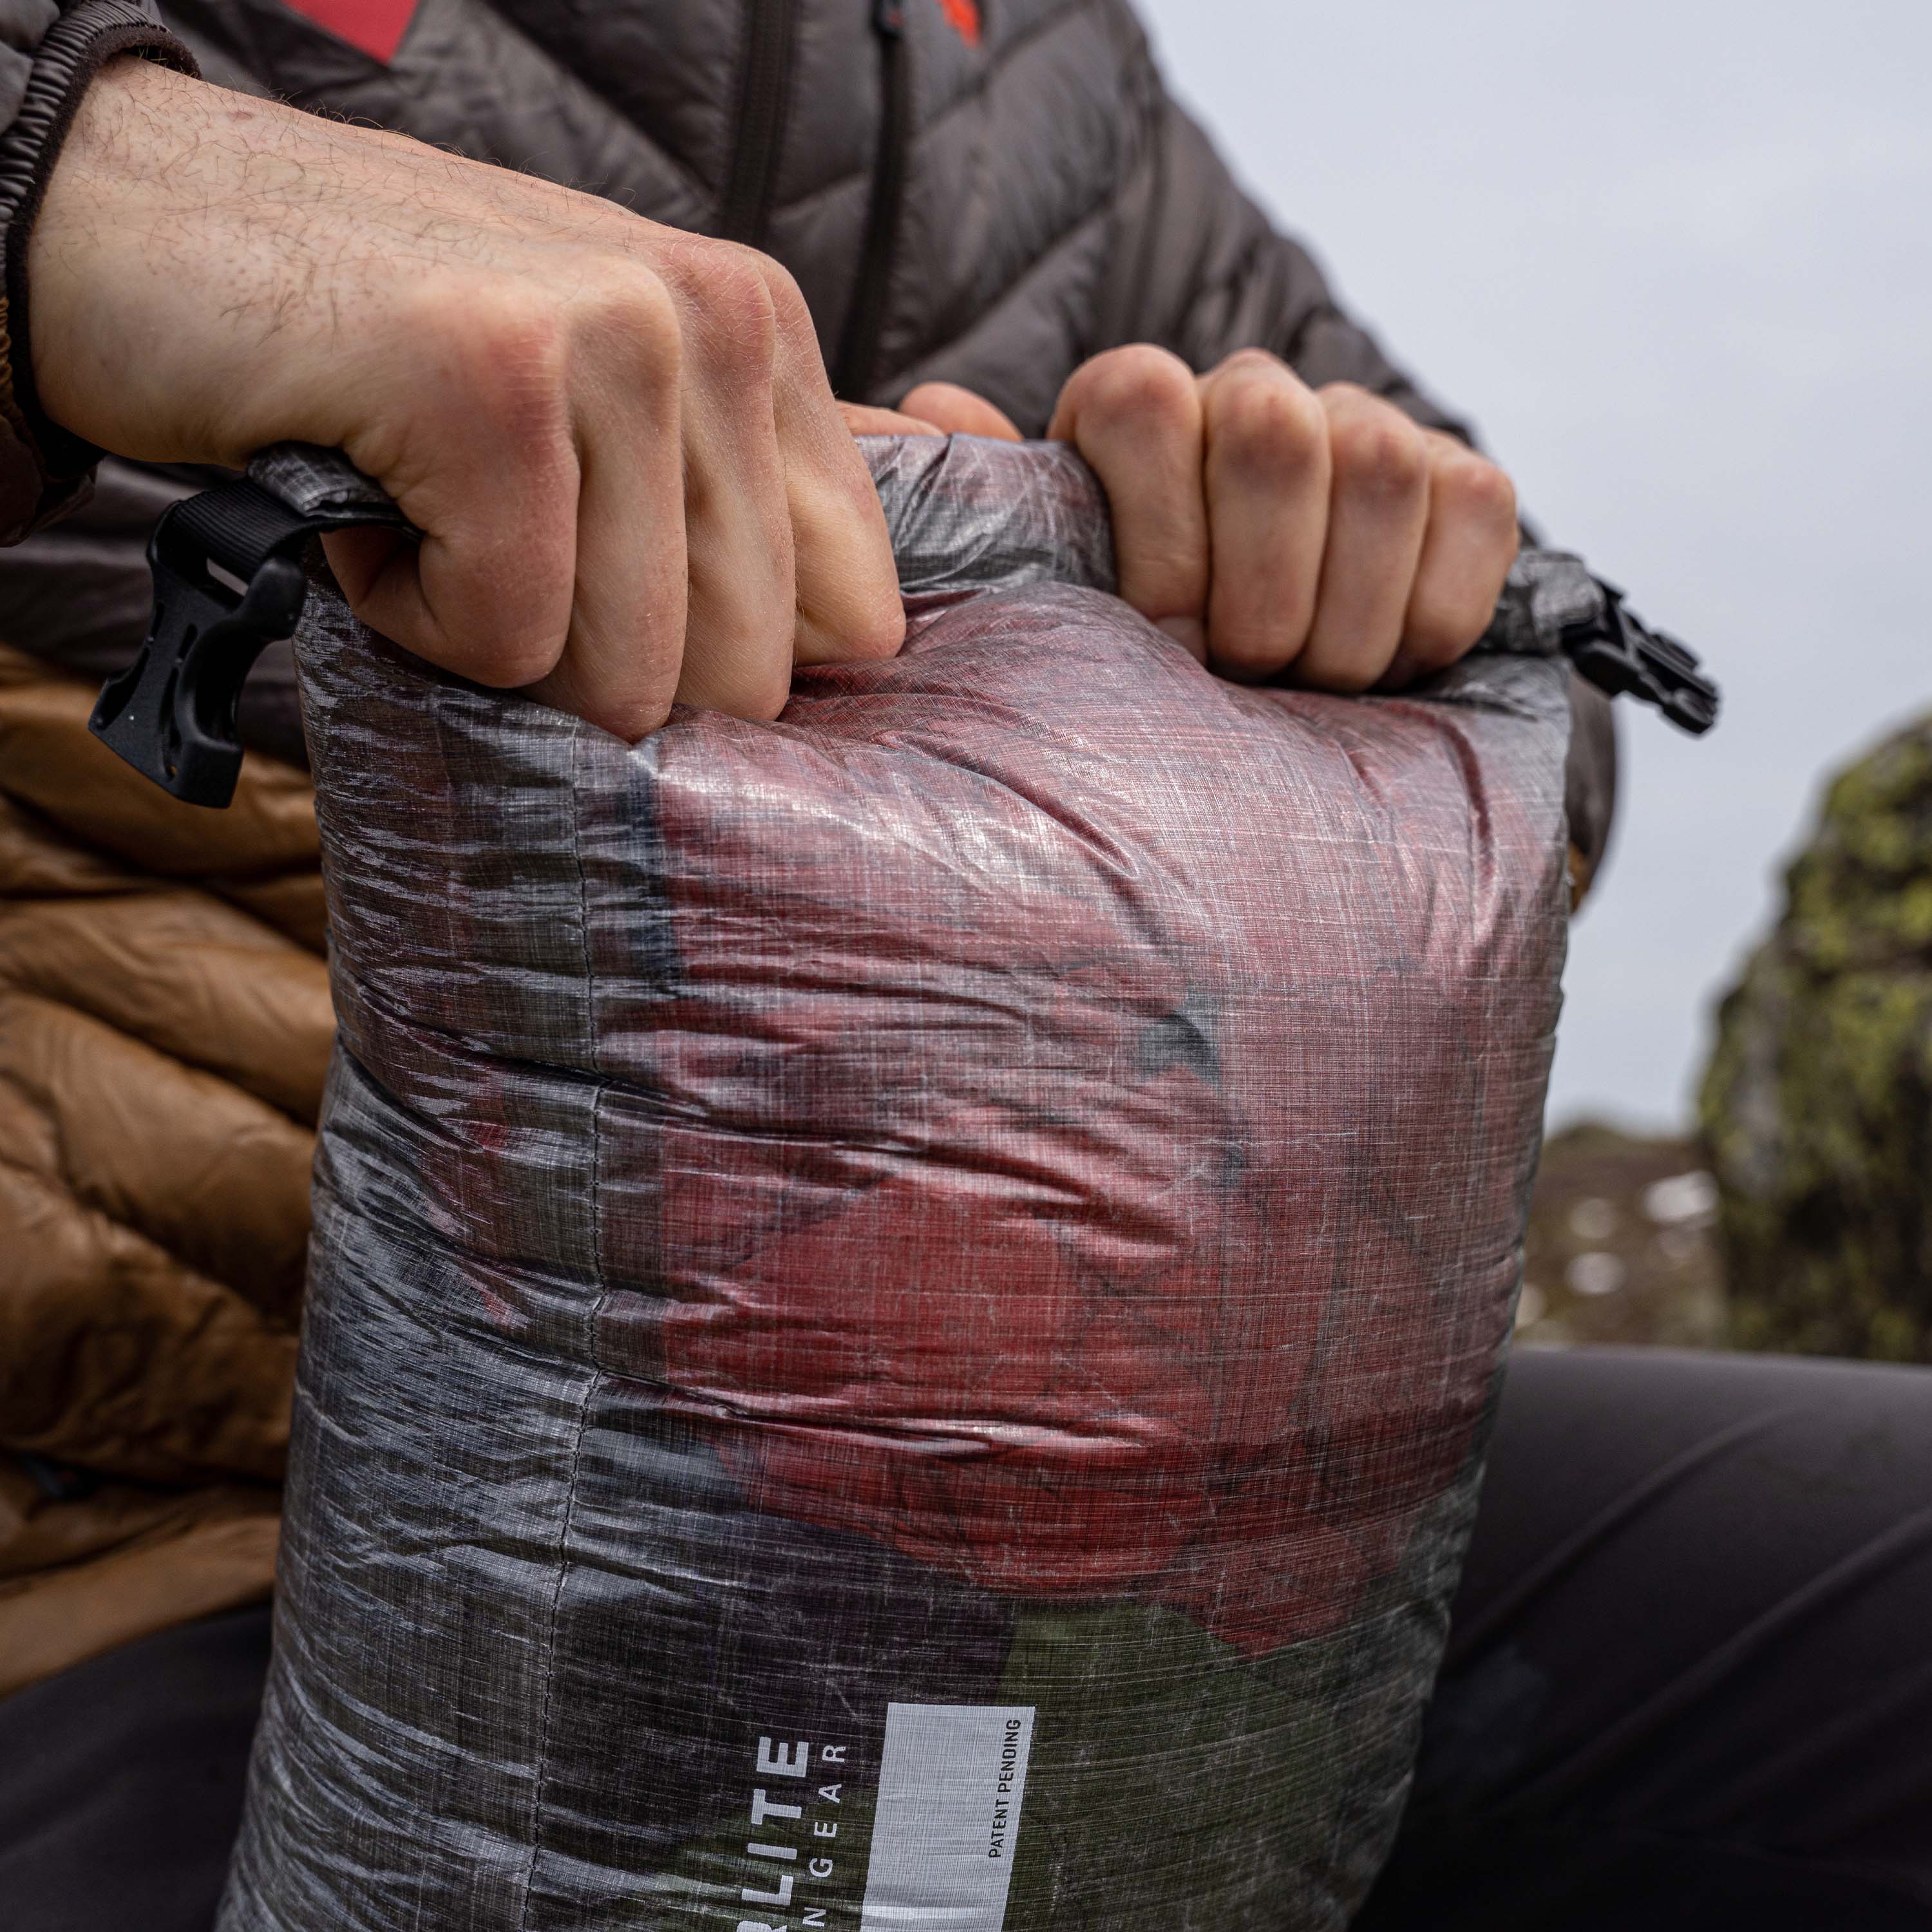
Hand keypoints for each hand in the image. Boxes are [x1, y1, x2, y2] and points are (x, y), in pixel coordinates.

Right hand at [30, 58, 903, 739]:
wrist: (139, 228)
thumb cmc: (384, 351)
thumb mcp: (595, 401)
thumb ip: (738, 492)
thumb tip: (875, 634)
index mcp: (760, 331)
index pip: (851, 609)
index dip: (725, 661)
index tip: (605, 601)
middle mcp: (710, 320)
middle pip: (743, 669)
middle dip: (602, 669)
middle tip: (497, 559)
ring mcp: (608, 338)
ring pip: (628, 671)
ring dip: (498, 643)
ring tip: (430, 519)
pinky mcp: (491, 385)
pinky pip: (504, 640)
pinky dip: (413, 619)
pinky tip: (369, 509)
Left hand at [856, 347, 1518, 691]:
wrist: (1266, 687)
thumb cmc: (1137, 651)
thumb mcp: (1052, 596)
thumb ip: (1000, 517)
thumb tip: (933, 412)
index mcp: (1138, 409)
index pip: (1142, 400)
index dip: (1158, 535)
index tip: (1163, 639)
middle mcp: (1253, 396)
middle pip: (1274, 434)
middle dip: (1261, 590)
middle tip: (1244, 673)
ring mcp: (1364, 428)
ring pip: (1379, 470)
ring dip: (1345, 614)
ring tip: (1312, 685)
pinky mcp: (1461, 480)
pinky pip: (1472, 508)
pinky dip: (1433, 606)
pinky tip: (1392, 662)